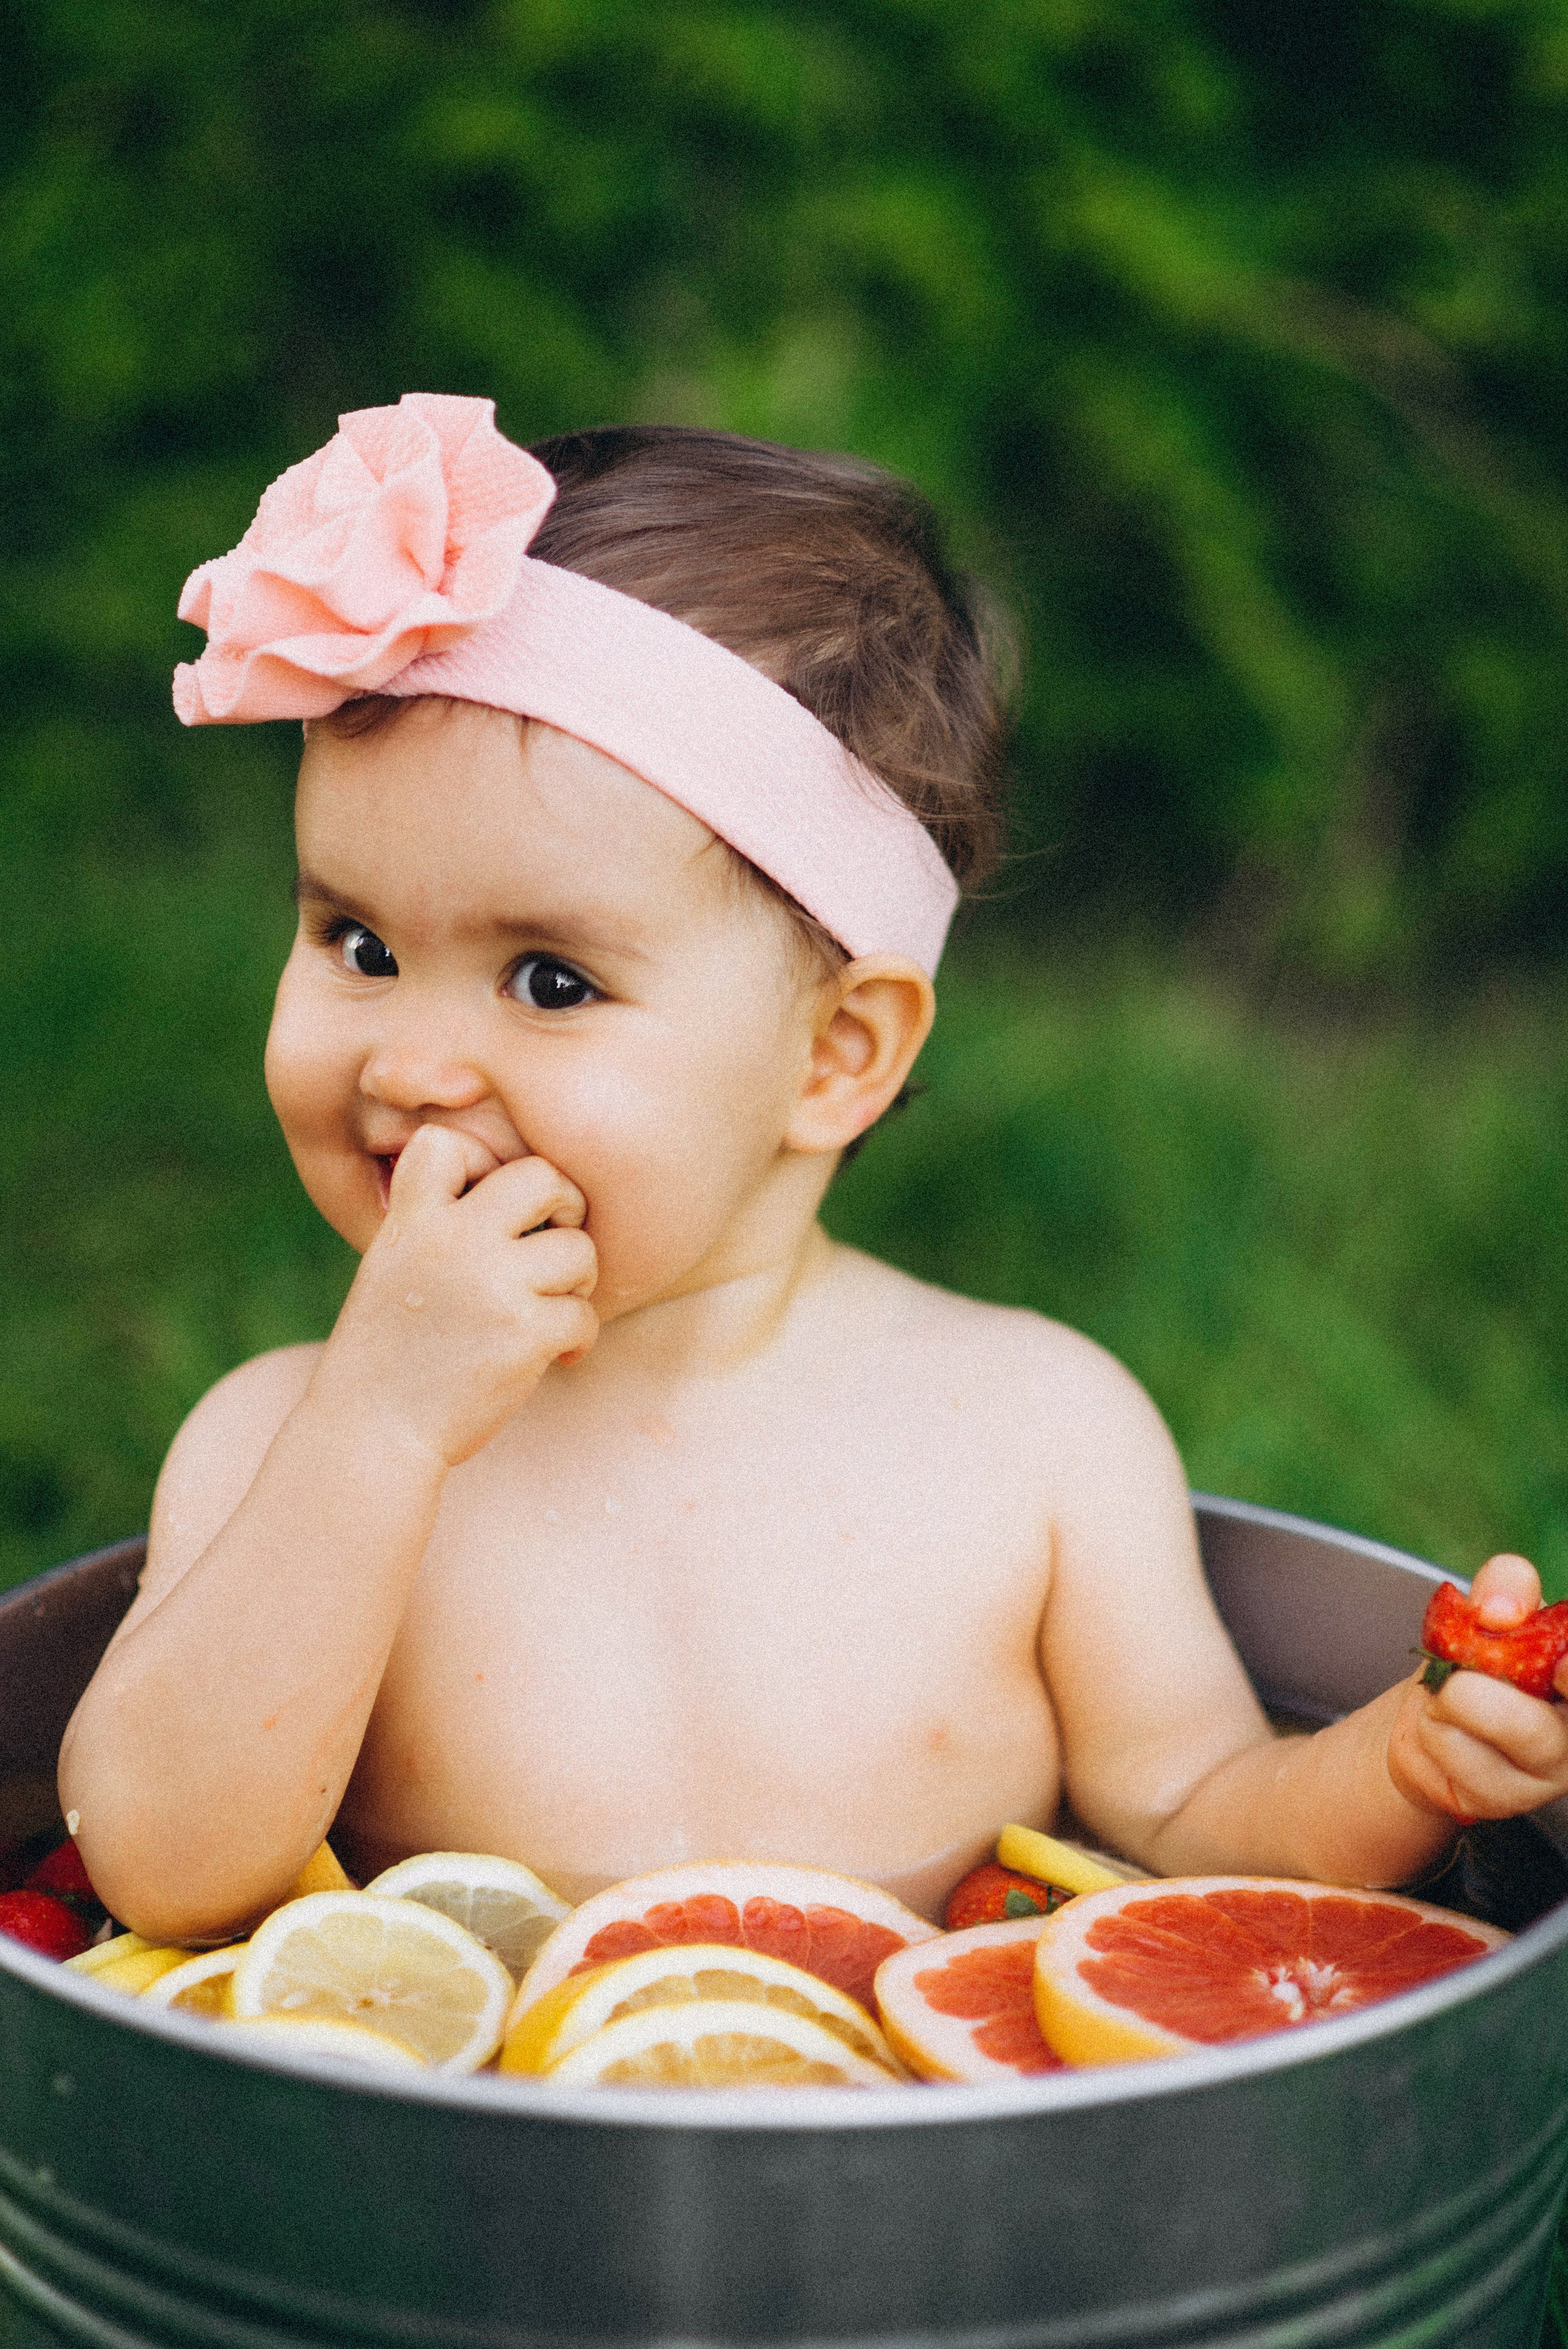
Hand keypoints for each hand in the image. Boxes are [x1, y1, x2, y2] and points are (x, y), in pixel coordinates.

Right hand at [312, 1125, 598, 1464]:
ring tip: (551, 1309)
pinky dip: (579, 1337)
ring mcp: (491, 1285)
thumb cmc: (388, 1354)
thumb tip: (523, 1195)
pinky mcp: (524, 1334)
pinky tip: (556, 1355)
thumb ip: (436, 1223)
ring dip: (577, 1281)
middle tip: (556, 1241)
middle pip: (542, 1176)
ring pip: (579, 1249)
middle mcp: (452, 1240)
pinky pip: (585, 1314)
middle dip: (565, 1206)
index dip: (482, 1162)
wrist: (372, 1434)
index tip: (489, 1202)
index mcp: (412, 1220)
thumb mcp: (390, 1267)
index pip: (451, 1142)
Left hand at [1387, 1555, 1567, 1823]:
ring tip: (1447, 1702)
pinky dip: (1424, 1733)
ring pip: (1471, 1744)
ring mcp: (1539, 1781)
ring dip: (1438, 1709)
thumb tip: (1499, 1610)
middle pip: (1533, 1732)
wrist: (1436, 1711)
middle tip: (1456, 1678)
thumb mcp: (1496, 1610)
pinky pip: (1443, 1761)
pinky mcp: (1495, 1803)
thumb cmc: (1482, 1660)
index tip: (1559, 1668)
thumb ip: (1507, 1589)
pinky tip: (1441, 1732)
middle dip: (1472, 1695)